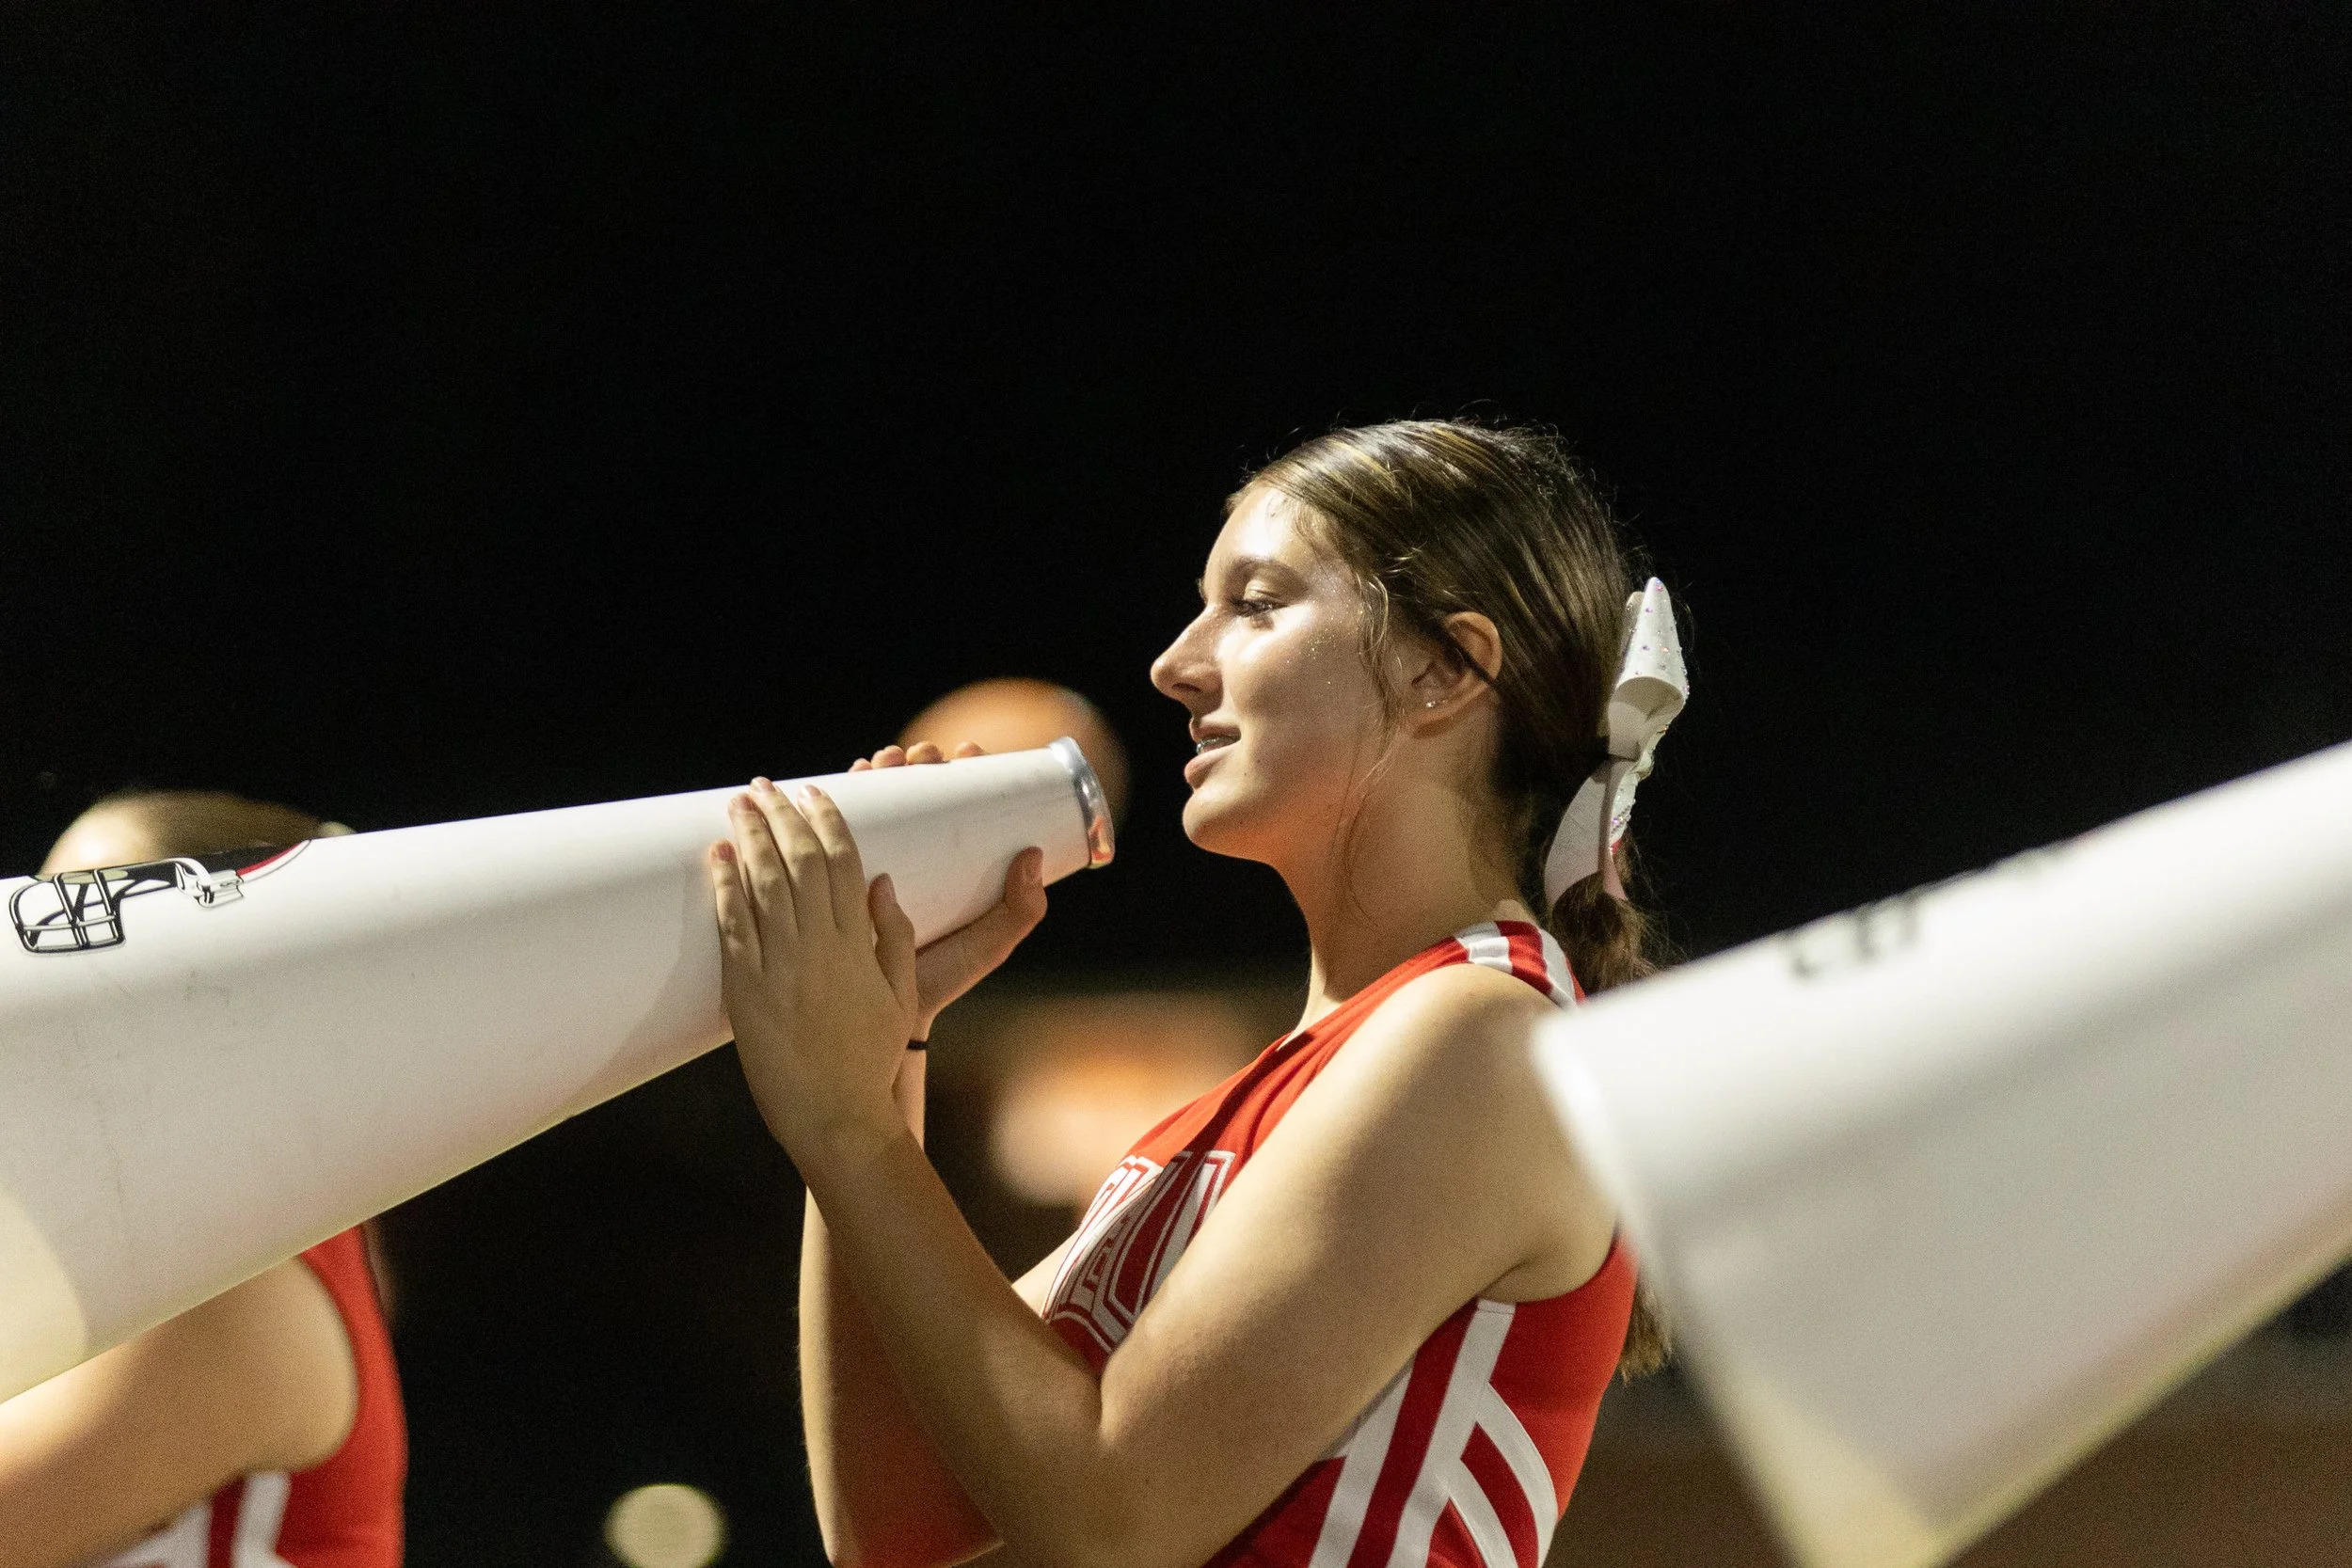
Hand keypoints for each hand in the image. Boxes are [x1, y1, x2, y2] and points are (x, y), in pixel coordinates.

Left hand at [708, 779, 917, 1157]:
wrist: (836, 1117)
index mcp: (859, 944)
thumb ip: (894, 937)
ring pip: (764, 884)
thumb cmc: (869, 1059)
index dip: (827, 820)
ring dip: (750, 837)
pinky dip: (724, 887)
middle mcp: (820, 947)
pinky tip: (717, 857)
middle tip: (766, 786)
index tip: (813, 792)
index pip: (844, 862)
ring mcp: (781, 967)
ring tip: (739, 804)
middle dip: (782, 815)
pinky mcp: (746, 991)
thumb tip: (883, 882)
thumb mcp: (901, 995)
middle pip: (800, 862)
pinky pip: (733, 927)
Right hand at [849, 742, 1049, 1036]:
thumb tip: (1032, 855)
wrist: (882, 1015)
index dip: (965, 770)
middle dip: (918, 761)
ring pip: (879, 801)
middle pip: (917, 792)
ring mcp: (875, 861)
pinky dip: (840, 794)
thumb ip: (1018, 911)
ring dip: (882, 769)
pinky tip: (845, 775)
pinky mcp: (839, 875)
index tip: (965, 753)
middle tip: (920, 756)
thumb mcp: (987, 945)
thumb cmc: (940, 980)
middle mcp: (914, 856)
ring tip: (884, 761)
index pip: (961, 804)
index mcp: (952, 864)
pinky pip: (837, 826)